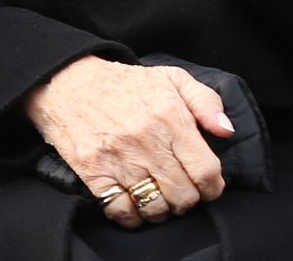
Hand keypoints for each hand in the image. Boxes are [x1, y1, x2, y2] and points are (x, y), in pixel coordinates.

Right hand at [25, 56, 231, 228]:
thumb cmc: (123, 83)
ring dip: (161, 210)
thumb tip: (226, 131)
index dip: (213, 187)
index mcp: (168, 115)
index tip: (207, 185)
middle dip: (187, 199)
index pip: (206, 172)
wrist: (66, 80)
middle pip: (183, 196)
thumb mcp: (169, 77)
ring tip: (159, 197)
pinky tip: (135, 202)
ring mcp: (118, 157)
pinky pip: (122, 211)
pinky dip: (133, 215)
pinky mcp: (93, 171)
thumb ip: (205, 101)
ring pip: (155, 208)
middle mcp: (145, 138)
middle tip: (180, 190)